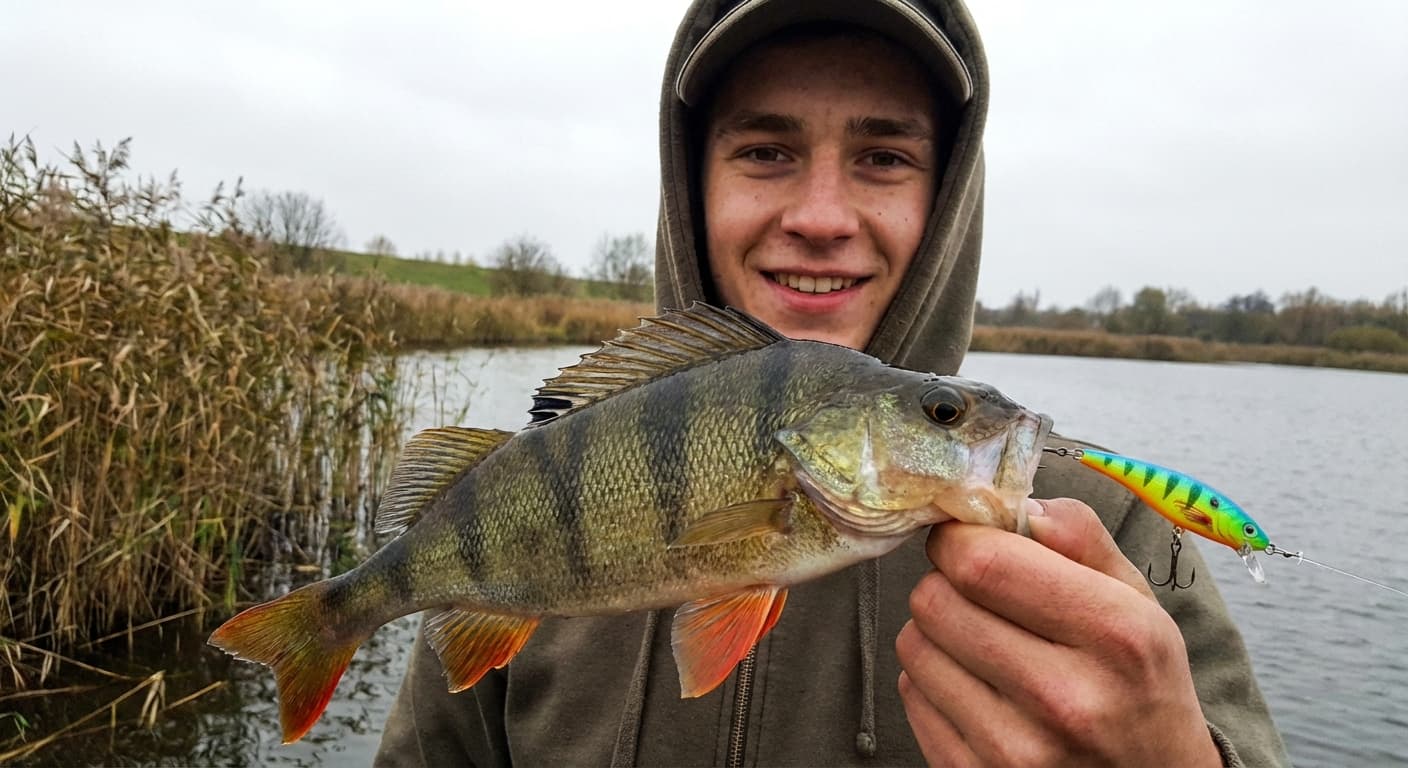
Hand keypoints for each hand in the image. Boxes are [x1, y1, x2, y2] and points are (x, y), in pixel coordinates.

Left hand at [896, 498, 1221, 766]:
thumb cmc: (1139, 686)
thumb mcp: (1140, 604)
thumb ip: (1083, 540)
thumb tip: (1021, 504)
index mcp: (1117, 636)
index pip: (982, 562)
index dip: (958, 538)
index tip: (966, 538)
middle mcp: (1066, 698)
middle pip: (935, 600)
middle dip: (946, 582)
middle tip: (979, 594)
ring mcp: (1016, 750)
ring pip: (913, 644)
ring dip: (937, 632)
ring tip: (985, 645)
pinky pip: (910, 695)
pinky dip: (933, 681)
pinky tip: (979, 689)